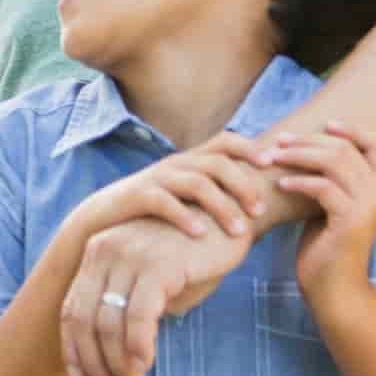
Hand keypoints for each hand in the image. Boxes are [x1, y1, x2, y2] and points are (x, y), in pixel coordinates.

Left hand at [57, 214, 256, 375]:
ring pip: (109, 323)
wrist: (230, 217)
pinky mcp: (157, 265)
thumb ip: (132, 307)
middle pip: (84, 319)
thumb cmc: (194, 252)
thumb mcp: (154, 278)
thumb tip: (121, 354)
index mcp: (98, 253)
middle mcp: (105, 250)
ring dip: (119, 362)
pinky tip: (147, 363)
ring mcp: (129, 256)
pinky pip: (139, 317)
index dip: (74, 348)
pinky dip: (139, 347)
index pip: (72, 308)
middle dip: (94, 362)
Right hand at [73, 139, 271, 242]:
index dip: (250, 148)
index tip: (272, 164)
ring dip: (222, 206)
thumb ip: (213, 192)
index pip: (225, 141)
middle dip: (243, 185)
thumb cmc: (153, 212)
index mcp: (190, 160)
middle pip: (217, 163)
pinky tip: (201, 234)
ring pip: (197, 183)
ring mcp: (157, 179)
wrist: (102, 219)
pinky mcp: (138, 197)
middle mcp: (176, 164)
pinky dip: (185, 217)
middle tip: (260, 210)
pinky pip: (165, 202)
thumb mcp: (184, 195)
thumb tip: (257, 201)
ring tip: (239, 230)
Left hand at [266, 123, 375, 318]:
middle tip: (279, 142)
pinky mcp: (350, 220)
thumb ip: (333, 178)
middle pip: (345, 148)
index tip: (324, 125)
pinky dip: (298, 181)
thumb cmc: (328, 246)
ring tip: (273, 158)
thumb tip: (310, 144)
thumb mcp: (333, 205)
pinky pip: (322, 187)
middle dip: (308, 141)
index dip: (351, 130)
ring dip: (298, 156)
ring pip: (333, 161)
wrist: (333, 290)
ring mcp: (369, 206)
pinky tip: (280, 184)